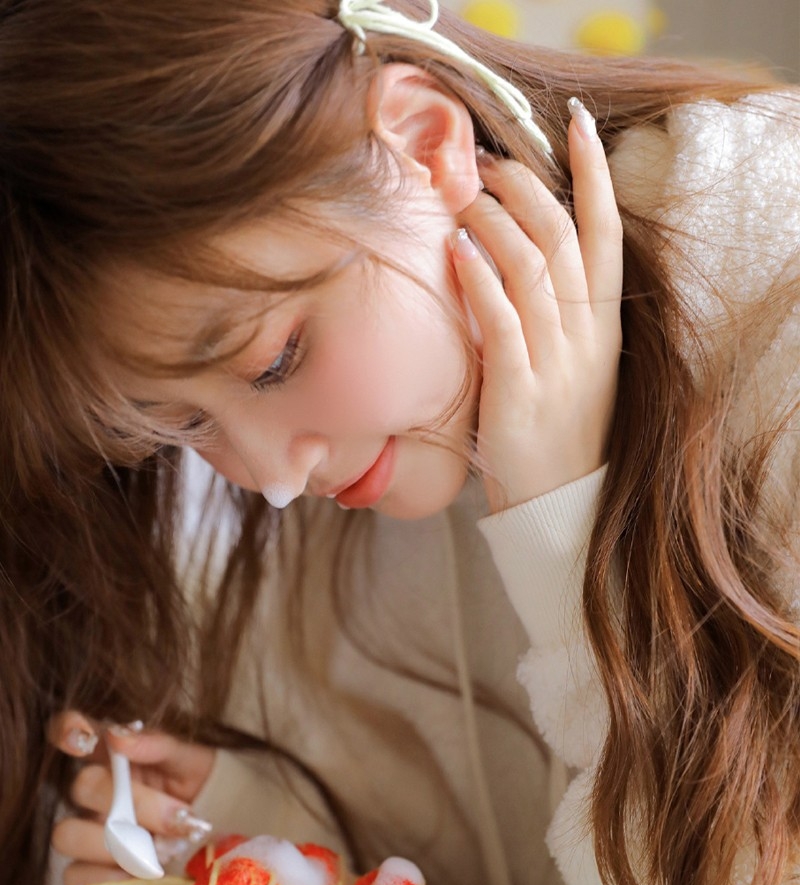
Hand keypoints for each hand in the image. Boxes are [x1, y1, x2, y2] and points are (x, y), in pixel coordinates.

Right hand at [49, 711, 215, 884]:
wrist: (218, 831)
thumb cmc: (197, 786)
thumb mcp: (190, 760)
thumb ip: (158, 744)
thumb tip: (119, 736)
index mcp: (112, 755)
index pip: (71, 731)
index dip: (68, 730)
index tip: (86, 738)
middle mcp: (94, 792)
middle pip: (82, 788)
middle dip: (136, 804)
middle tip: (178, 818)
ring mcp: (87, 830)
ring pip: (68, 834)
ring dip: (119, 845)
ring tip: (163, 850)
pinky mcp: (89, 870)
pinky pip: (75, 876)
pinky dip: (111, 877)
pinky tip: (143, 874)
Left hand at [452, 104, 622, 511]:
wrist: (557, 498)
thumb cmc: (555, 423)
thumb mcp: (571, 359)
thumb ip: (553, 306)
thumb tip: (512, 247)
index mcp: (602, 321)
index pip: (605, 230)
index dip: (593, 175)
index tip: (576, 125)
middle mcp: (585, 333)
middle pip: (560, 236)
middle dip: (522, 188)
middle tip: (483, 167)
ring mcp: (556, 361)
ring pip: (531, 268)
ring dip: (493, 223)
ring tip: (460, 200)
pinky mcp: (520, 389)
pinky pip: (502, 322)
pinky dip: (480, 281)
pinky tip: (456, 252)